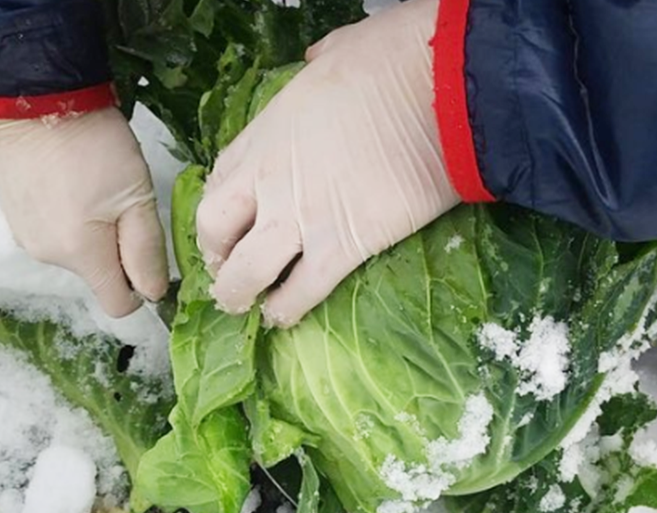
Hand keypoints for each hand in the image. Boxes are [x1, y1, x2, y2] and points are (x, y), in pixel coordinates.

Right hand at [0, 108, 168, 316]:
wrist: (30, 96)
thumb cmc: (92, 145)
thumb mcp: (135, 196)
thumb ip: (146, 251)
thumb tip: (153, 294)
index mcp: (81, 257)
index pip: (119, 305)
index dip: (142, 287)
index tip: (149, 252)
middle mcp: (48, 257)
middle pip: (98, 275)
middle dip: (118, 250)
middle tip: (123, 201)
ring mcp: (26, 236)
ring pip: (77, 252)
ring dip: (93, 231)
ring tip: (94, 184)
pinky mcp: (14, 215)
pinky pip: (55, 231)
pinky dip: (69, 216)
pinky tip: (71, 180)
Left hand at [196, 0, 457, 326]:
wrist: (439, 92)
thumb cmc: (396, 61)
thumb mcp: (338, 50)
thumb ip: (319, 63)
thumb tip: (321, 57)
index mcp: (266, 133)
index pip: (218, 182)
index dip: (217, 213)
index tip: (225, 227)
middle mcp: (270, 179)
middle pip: (216, 232)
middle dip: (218, 258)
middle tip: (228, 272)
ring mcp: (300, 216)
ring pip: (248, 273)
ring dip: (241, 294)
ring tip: (248, 307)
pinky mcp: (341, 246)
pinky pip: (302, 292)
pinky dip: (288, 310)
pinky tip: (285, 318)